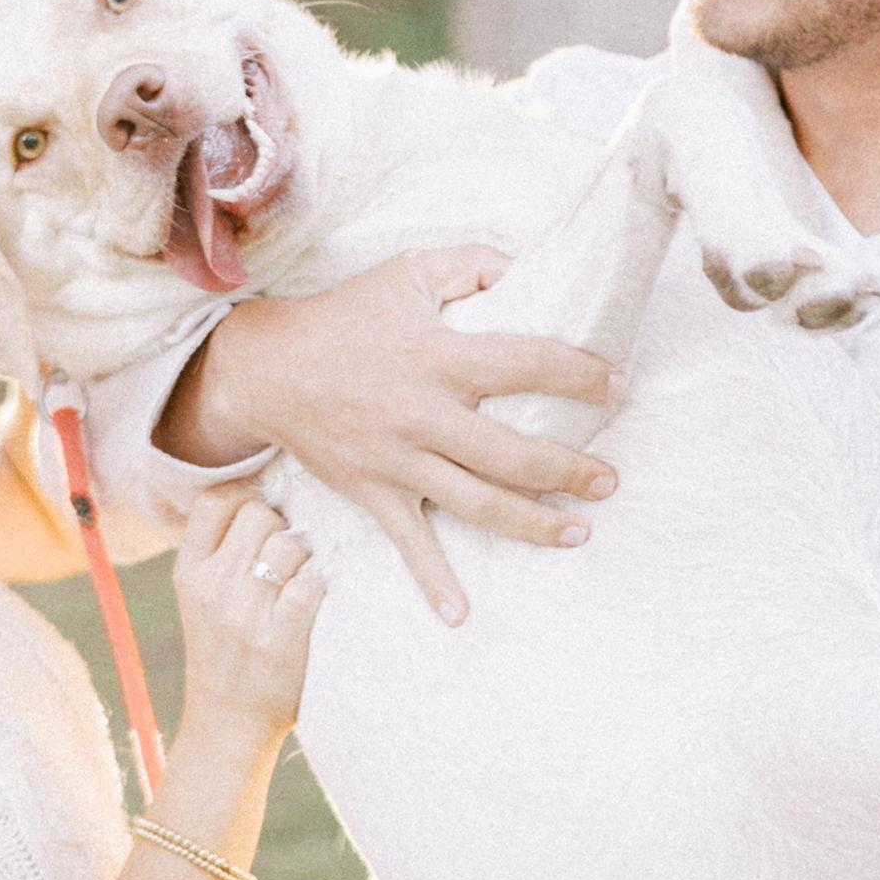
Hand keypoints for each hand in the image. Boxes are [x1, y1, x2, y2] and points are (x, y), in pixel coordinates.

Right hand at [172, 485, 324, 744]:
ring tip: (300, 581)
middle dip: (281, 527)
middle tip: (286, 556)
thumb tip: (265, 500)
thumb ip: (219, 553)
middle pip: (260, 514)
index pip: (214, 500)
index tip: (261, 516)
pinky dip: (321, 585)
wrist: (227, 725)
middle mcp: (212, 586)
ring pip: (290, 543)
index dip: (245, 498)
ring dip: (306, 557)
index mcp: (188, 572)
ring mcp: (245, 612)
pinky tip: (316, 600)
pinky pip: (312, 581)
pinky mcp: (280, 637)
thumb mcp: (198, 599)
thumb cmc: (221, 654)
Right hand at [175, 246, 619, 623]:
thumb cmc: (345, 317)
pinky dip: (433, 582)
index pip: (526, 365)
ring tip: (579, 531)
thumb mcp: (408, 272)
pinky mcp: (375, 492)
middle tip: (610, 480)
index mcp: (438, 357)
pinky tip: (460, 614)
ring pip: (478, 504)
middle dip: (570, 470)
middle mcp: (423, 415)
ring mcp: (399, 462)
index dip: (578, 375)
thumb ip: (473, 265)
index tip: (613, 385)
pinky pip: (409, 544)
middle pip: (512, 454)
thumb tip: (529, 269)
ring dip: (534, 523)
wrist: (266, 369)